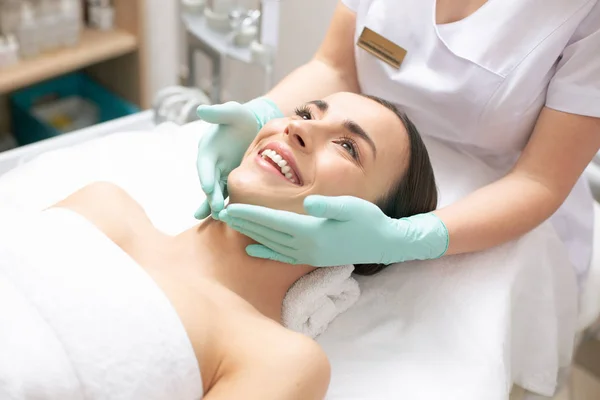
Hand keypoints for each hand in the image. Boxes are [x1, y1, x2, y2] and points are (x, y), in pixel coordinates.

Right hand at [194, 98, 282, 218]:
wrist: (254, 125)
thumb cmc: (241, 117)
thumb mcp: (232, 112)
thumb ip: (219, 113)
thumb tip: (201, 109)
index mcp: (208, 149)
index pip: (204, 165)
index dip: (206, 176)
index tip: (208, 188)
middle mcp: (212, 164)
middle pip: (210, 183)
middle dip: (212, 197)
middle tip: (217, 209)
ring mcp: (221, 174)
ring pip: (217, 193)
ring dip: (216, 205)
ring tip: (219, 218)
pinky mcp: (232, 180)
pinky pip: (229, 194)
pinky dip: (228, 205)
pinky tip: (228, 218)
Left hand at [218, 195, 448, 266]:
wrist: (383, 243)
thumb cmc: (368, 221)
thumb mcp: (351, 207)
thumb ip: (329, 205)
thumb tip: (307, 203)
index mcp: (311, 231)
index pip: (272, 222)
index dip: (249, 214)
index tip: (228, 207)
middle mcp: (305, 246)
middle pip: (266, 233)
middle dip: (242, 222)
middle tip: (217, 213)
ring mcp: (307, 254)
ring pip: (270, 244)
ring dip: (249, 234)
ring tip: (230, 224)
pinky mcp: (311, 257)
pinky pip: (281, 256)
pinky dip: (264, 252)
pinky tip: (251, 249)